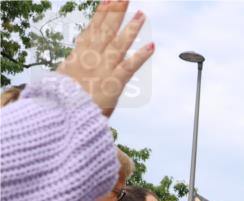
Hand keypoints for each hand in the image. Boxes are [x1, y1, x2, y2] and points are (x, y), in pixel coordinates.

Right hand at [57, 1, 153, 117]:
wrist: (61, 114)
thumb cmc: (61, 101)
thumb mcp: (62, 80)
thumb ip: (70, 69)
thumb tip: (70, 64)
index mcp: (78, 56)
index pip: (92, 31)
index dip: (100, 15)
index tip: (107, 1)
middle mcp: (91, 58)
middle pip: (106, 30)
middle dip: (115, 12)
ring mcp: (103, 69)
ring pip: (119, 44)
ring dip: (131, 28)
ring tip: (142, 14)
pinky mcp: (113, 83)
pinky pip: (129, 66)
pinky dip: (141, 56)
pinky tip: (151, 45)